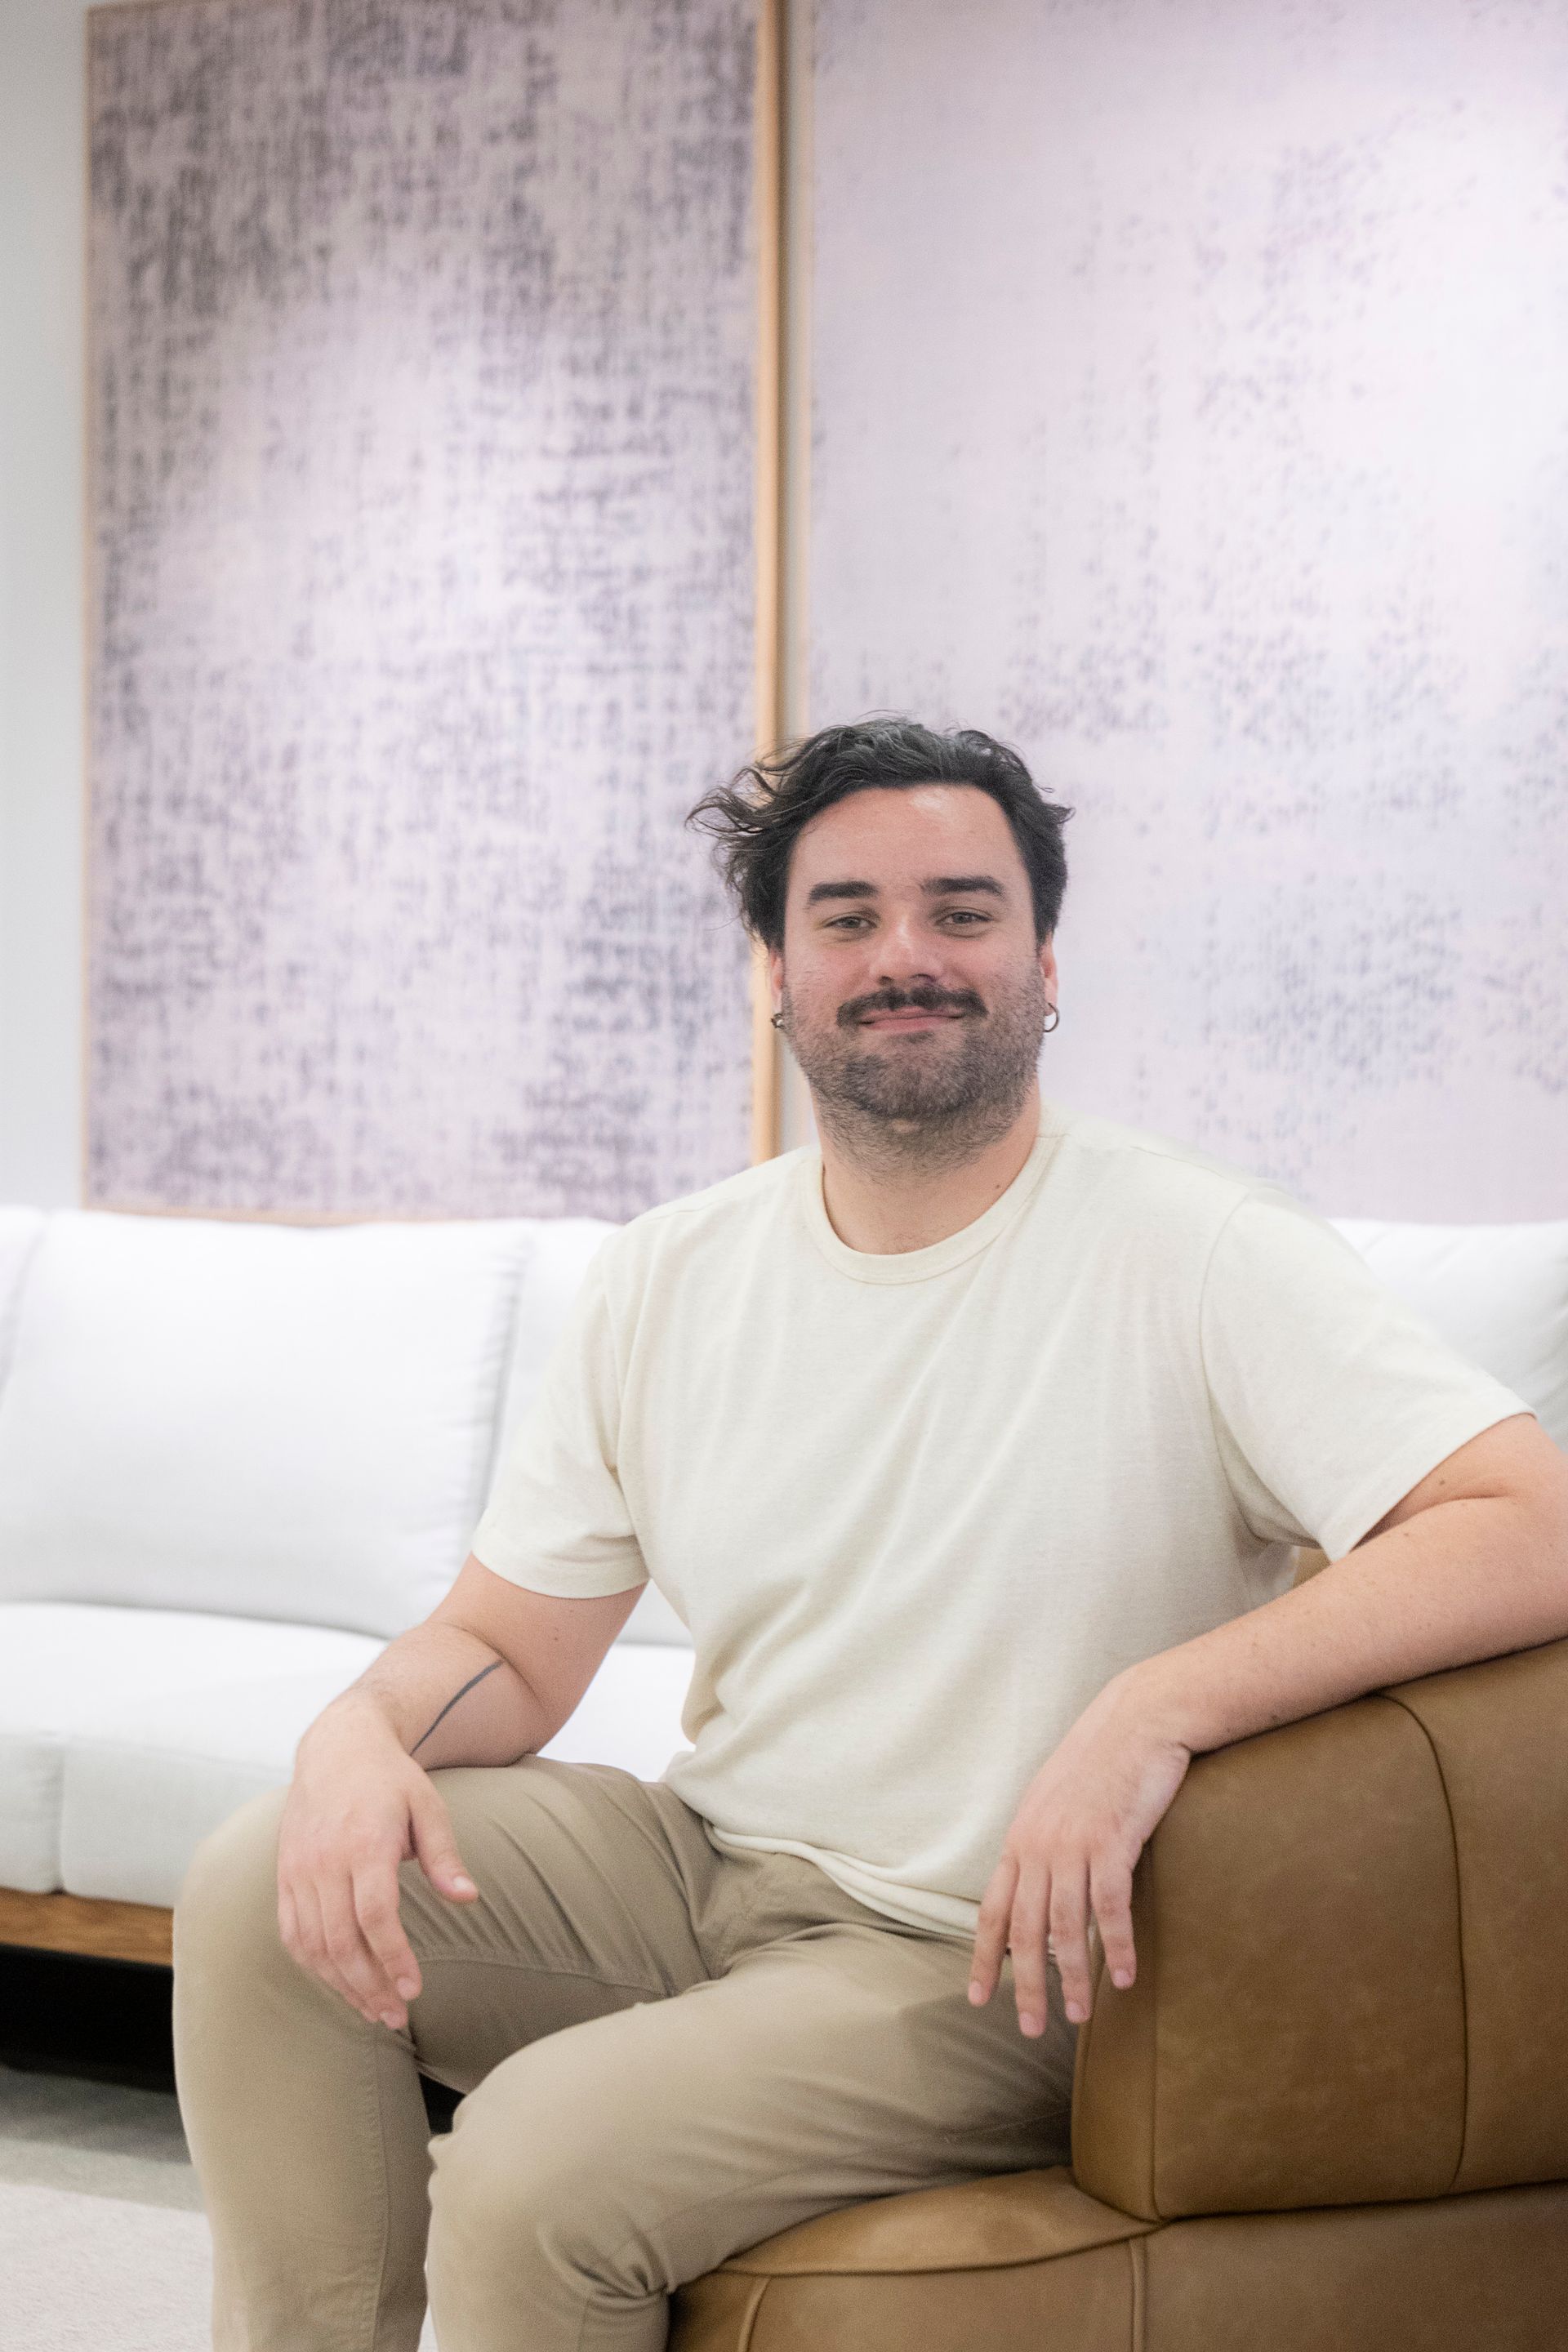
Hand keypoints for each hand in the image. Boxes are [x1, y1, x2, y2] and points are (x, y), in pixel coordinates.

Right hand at [277, 1696, 477, 2032]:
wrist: (336, 1748)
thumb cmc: (391, 1780)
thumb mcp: (428, 1806)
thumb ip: (445, 1856)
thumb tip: (469, 1899)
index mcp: (364, 1844)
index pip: (374, 1916)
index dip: (393, 1958)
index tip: (413, 1990)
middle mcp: (324, 1861)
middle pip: (341, 1941)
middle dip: (369, 1987)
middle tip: (396, 2017)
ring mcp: (298, 1870)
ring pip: (312, 1945)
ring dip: (341, 1985)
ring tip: (372, 2010)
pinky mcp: (285, 1876)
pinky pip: (292, 1933)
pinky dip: (313, 1965)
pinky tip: (339, 1983)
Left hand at [967, 1667, 1191, 2037]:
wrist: (1138, 1719)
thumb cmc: (1102, 1762)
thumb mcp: (1057, 1803)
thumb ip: (1043, 1845)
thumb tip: (1039, 1888)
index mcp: (1021, 1838)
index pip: (992, 1910)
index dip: (983, 1958)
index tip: (979, 1999)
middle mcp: (1039, 1845)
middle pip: (1024, 1929)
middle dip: (1026, 1985)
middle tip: (1033, 2029)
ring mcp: (1074, 1843)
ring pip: (1066, 1926)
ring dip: (1072, 1977)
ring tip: (1078, 2017)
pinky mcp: (1112, 1840)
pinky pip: (1111, 1905)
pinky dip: (1117, 1945)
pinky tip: (1124, 1977)